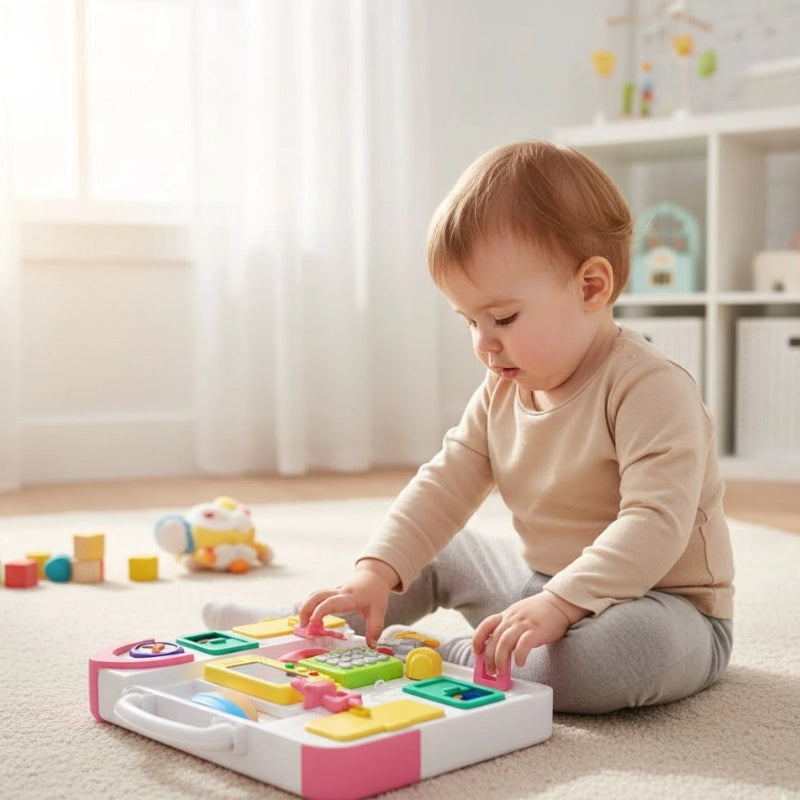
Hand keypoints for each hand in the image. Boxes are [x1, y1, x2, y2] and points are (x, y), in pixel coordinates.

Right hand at [298, 558, 398, 646]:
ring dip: (305, 608)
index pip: (331, 602)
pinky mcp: (330, 592)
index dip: (320, 611)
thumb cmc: (375, 592)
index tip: (313, 623)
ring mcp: (333, 591)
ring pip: (314, 595)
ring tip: (305, 625)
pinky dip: (309, 606)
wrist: (373, 576)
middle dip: (306, 609)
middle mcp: (338, 592)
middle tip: (304, 627)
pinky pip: (316, 596)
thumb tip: (371, 645)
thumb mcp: (379, 610)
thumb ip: (375, 628)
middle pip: (316, 595)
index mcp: (349, 597)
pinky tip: (311, 619)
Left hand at [472, 590, 587, 675]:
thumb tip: (498, 648)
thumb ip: (509, 628)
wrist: (559, 603)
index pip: (486, 624)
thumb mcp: (519, 615)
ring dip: (501, 659)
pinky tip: (520, 663)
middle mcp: (512, 618)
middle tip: (490, 671)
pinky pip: (524, 644)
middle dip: (489, 657)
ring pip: (505, 642)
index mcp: (507, 615)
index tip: (475, 651)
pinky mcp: (537, 630)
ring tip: (501, 672)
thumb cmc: (539, 612)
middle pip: (495, 638)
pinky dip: (519, 655)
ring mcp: (524, 623)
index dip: (478, 638)